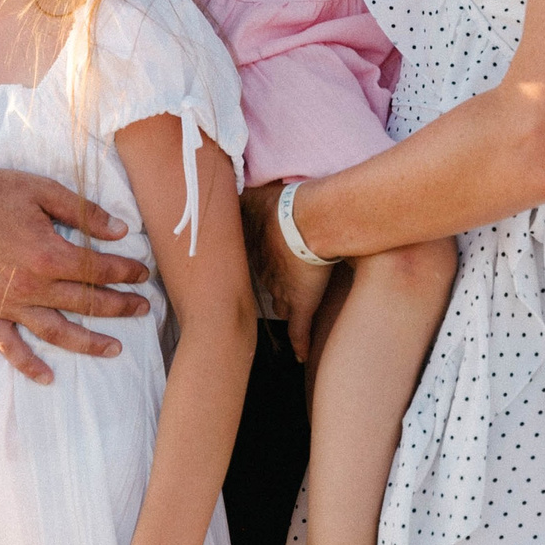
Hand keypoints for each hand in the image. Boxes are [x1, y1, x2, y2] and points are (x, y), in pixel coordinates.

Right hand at [0, 165, 150, 383]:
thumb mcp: (45, 190)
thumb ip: (85, 213)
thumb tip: (122, 232)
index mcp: (49, 254)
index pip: (100, 270)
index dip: (126, 272)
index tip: (143, 274)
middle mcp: (32, 285)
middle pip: (86, 302)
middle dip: (120, 306)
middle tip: (143, 309)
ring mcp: (7, 302)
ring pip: (56, 332)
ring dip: (89, 342)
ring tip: (115, 349)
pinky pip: (8, 345)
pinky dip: (27, 364)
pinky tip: (47, 377)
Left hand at [240, 180, 331, 361]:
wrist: (310, 222)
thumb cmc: (285, 206)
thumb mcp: (257, 197)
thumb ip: (246, 196)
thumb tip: (234, 187)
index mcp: (255, 252)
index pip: (251, 263)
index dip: (255, 262)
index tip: (254, 263)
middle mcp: (266, 274)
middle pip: (264, 284)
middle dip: (266, 285)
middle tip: (264, 287)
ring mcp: (283, 292)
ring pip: (280, 305)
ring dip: (282, 307)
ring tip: (283, 312)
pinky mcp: (302, 303)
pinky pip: (300, 331)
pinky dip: (300, 343)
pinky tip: (299, 356)